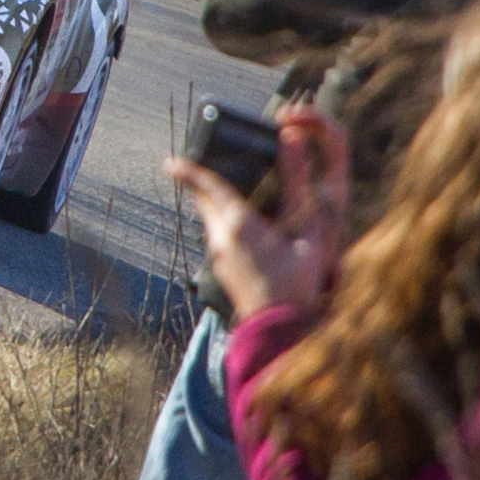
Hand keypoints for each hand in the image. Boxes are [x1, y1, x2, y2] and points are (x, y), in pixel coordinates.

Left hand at [167, 107, 351, 318]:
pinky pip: (217, 237)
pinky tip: (244, 226)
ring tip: (231, 191)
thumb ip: (300, 189)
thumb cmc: (299, 284)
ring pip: (210, 221)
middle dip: (201, 184)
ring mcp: (218, 257)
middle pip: (204, 202)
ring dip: (214, 204)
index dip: (190, 171)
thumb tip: (297, 148)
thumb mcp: (307, 234)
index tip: (171, 162)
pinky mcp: (222, 270)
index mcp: (240, 224)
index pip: (208, 187)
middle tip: (201, 167)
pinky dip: (223, 223)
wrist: (279, 332)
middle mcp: (221, 239)